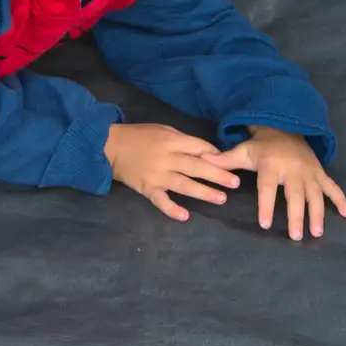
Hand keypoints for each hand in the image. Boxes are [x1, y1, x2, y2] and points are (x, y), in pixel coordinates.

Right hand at [103, 123, 242, 221]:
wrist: (110, 146)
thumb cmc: (139, 136)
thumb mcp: (162, 129)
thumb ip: (183, 140)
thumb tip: (207, 152)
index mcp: (171, 140)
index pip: (199, 147)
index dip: (215, 155)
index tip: (230, 163)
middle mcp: (166, 158)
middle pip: (196, 167)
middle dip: (217, 175)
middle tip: (235, 183)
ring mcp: (157, 174)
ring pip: (184, 184)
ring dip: (203, 192)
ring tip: (221, 199)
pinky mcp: (147, 188)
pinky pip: (161, 201)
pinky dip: (172, 209)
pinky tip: (185, 216)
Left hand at [207, 126, 345, 239]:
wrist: (284, 127)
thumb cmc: (260, 146)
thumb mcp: (242, 150)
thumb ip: (224, 159)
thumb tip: (203, 159)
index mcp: (271, 165)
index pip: (267, 189)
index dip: (266, 206)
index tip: (266, 224)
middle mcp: (292, 169)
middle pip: (295, 195)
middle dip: (297, 216)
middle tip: (297, 236)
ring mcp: (309, 171)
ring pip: (315, 194)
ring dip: (318, 213)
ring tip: (318, 232)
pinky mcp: (320, 172)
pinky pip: (333, 186)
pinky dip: (341, 199)